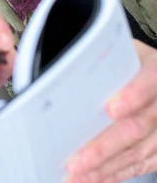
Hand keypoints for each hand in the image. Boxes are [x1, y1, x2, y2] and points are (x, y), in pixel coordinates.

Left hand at [65, 40, 156, 181]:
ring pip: (137, 153)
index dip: (132, 96)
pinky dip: (115, 175)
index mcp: (156, 72)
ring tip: (76, 176)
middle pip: (137, 127)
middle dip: (105, 146)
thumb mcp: (130, 52)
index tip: (111, 109)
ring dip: (105, 168)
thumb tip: (73, 62)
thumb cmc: (137, 65)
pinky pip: (140, 166)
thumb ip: (108, 58)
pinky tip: (94, 180)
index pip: (148, 82)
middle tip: (77, 160)